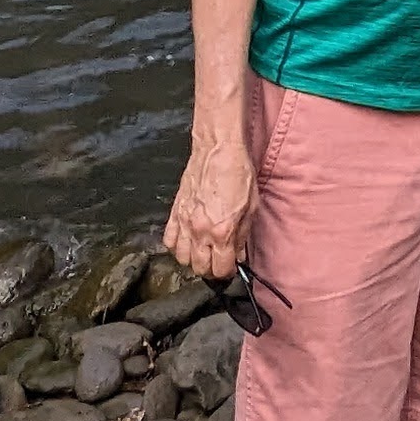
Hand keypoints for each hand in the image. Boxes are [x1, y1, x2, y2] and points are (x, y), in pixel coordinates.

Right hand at [163, 130, 254, 278]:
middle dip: (211, 270)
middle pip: (200, 268)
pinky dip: (176, 246)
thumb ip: (243, 235)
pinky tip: (187, 241)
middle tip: (218, 262)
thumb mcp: (251, 207)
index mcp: (222, 231)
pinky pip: (168, 240)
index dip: (227, 272)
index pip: (221, 269)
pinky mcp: (174, 212)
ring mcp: (184, 222)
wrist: (218, 148)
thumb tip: (238, 255)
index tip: (231, 267)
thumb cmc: (238, 173)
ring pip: (181, 258)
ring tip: (203, 252)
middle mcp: (200, 231)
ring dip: (193, 260)